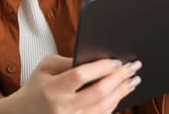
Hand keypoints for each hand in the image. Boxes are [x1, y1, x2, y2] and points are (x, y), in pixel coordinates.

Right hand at [0, 55, 140, 113]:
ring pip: (103, 108)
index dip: (101, 68)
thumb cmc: (36, 87)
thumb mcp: (45, 66)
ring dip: (121, 93)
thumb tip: (97, 58)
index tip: (116, 61)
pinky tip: (120, 94)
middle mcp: (61, 107)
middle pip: (97, 94)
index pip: (80, 76)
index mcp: (51, 88)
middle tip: (133, 68)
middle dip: (118, 79)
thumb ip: (68, 61)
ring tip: (132, 81)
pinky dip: (113, 105)